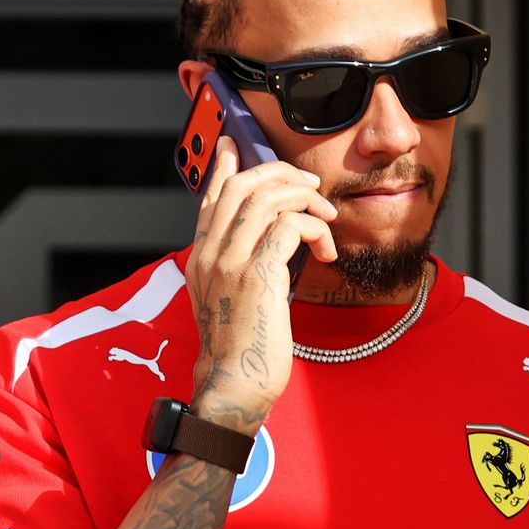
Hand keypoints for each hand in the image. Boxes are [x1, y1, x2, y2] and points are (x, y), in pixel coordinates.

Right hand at [185, 136, 337, 432]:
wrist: (233, 385)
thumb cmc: (241, 348)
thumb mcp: (232, 298)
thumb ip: (242, 266)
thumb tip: (273, 242)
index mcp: (201, 257)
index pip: (210, 196)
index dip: (225, 165)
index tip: (237, 143)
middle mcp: (209, 254)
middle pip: (241, 186)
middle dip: (282, 174)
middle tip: (312, 186)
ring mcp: (229, 263)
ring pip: (266, 199)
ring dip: (305, 200)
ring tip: (326, 218)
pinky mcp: (257, 276)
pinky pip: (287, 227)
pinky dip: (313, 228)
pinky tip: (325, 250)